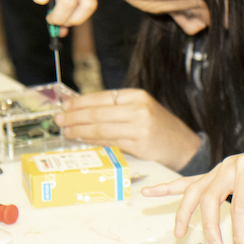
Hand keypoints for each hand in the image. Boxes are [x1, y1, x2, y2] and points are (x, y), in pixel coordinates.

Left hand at [56, 89, 201, 169]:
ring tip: (67, 131)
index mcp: (138, 96)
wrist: (184, 146)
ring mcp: (140, 127)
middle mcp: (139, 109)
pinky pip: (109, 142)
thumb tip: (82, 109)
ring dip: (80, 130)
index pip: (102, 97)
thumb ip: (117, 108)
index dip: (80, 102)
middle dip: (75, 117)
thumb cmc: (159, 128)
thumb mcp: (141, 109)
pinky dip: (93, 141)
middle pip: (98, 113)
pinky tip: (83, 140)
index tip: (65, 106)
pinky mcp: (139, 145)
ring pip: (101, 128)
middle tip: (59, 120)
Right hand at [142, 137, 243, 243]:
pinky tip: (148, 193)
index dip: (239, 230)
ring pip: (195, 190)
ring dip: (184, 213)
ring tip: (178, 234)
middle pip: (210, 198)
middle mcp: (231, 165)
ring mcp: (221, 168)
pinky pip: (189, 181)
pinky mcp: (216, 173)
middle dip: (210, 227)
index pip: (240, 205)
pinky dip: (168, 188)